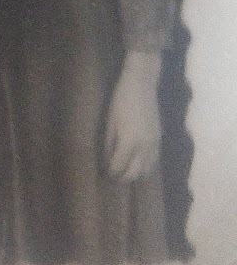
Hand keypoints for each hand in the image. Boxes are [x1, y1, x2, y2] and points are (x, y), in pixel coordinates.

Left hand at [104, 51, 163, 183]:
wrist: (142, 86)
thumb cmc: (120, 101)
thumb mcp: (109, 123)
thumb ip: (109, 144)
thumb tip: (106, 161)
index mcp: (130, 142)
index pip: (119, 167)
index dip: (111, 174)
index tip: (104, 175)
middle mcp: (145, 147)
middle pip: (135, 174)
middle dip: (123, 178)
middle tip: (112, 178)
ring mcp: (155, 144)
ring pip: (147, 170)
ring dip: (136, 175)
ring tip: (124, 173)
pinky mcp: (160, 140)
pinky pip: (154, 161)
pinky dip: (146, 167)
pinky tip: (138, 165)